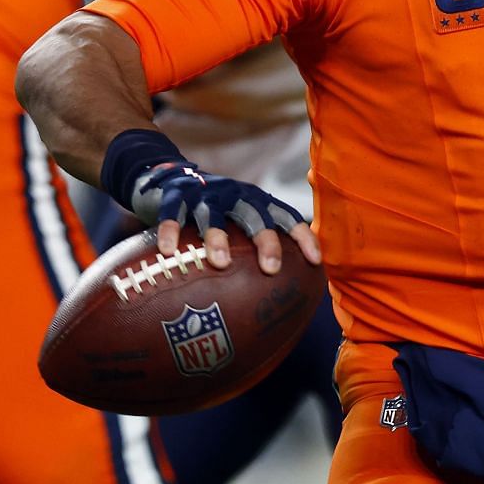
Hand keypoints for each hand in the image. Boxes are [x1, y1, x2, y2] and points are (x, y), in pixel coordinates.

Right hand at [131, 161, 321, 274]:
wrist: (168, 178)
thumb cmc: (210, 214)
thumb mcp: (234, 225)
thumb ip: (249, 254)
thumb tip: (271, 306)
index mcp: (255, 202)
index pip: (285, 216)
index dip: (302, 236)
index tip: (315, 261)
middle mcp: (235, 194)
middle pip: (256, 215)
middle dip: (266, 240)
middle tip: (271, 269)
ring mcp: (206, 192)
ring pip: (214, 213)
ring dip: (218, 237)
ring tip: (221, 263)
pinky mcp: (176, 192)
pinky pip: (174, 211)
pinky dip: (171, 229)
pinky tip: (168, 251)